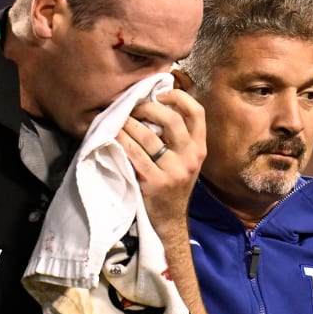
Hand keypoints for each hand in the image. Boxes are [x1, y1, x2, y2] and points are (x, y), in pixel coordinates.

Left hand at [118, 87, 205, 234]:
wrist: (170, 219)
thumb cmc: (173, 184)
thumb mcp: (186, 160)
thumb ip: (179, 137)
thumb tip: (157, 103)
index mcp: (199, 148)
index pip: (197, 112)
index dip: (179, 97)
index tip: (161, 93)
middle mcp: (190, 157)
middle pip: (172, 119)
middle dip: (148, 108)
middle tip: (133, 108)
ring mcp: (174, 171)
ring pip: (149, 137)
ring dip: (130, 124)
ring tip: (119, 119)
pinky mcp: (156, 182)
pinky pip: (135, 155)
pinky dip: (122, 141)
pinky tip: (113, 135)